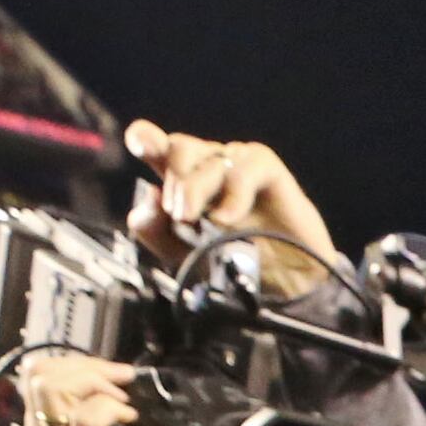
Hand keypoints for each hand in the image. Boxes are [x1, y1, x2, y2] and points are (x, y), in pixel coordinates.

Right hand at [15, 351, 139, 425]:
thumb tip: (110, 379)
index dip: (70, 361)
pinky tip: (129, 418)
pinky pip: (88, 419)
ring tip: (121, 399)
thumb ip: (86, 411)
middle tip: (120, 378)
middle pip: (39, 375)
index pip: (34, 374)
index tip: (105, 369)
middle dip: (86, 365)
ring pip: (54, 390)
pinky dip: (113, 409)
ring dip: (96, 382)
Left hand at [123, 121, 334, 299]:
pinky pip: (246, 167)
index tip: (141, 146)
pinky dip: (234, 193)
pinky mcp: (269, 172)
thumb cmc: (237, 266)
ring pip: (209, 157)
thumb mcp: (180, 254)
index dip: (146, 138)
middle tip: (181, 215)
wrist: (284, 287)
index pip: (159, 145)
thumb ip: (154, 229)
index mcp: (185, 181)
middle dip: (175, 181)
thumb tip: (149, 194)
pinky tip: (229, 218)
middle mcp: (211, 168)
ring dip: (197, 190)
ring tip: (202, 221)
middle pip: (180, 148)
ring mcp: (240, 167)